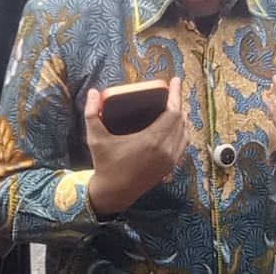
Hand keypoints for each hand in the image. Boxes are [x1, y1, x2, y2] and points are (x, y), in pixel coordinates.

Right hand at [83, 77, 186, 215]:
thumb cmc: (105, 164)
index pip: (173, 112)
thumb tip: (92, 92)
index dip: (176, 94)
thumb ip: (91, 113)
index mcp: (152, 140)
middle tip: (171, 91)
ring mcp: (169, 160)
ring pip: (184, 132)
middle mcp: (165, 149)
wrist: (114, 193)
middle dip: (177, 103)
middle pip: (180, 120)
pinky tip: (174, 127)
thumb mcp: (95, 138)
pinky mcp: (169, 167)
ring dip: (181, 117)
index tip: (176, 81)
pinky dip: (181, 132)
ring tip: (173, 105)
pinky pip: (182, 144)